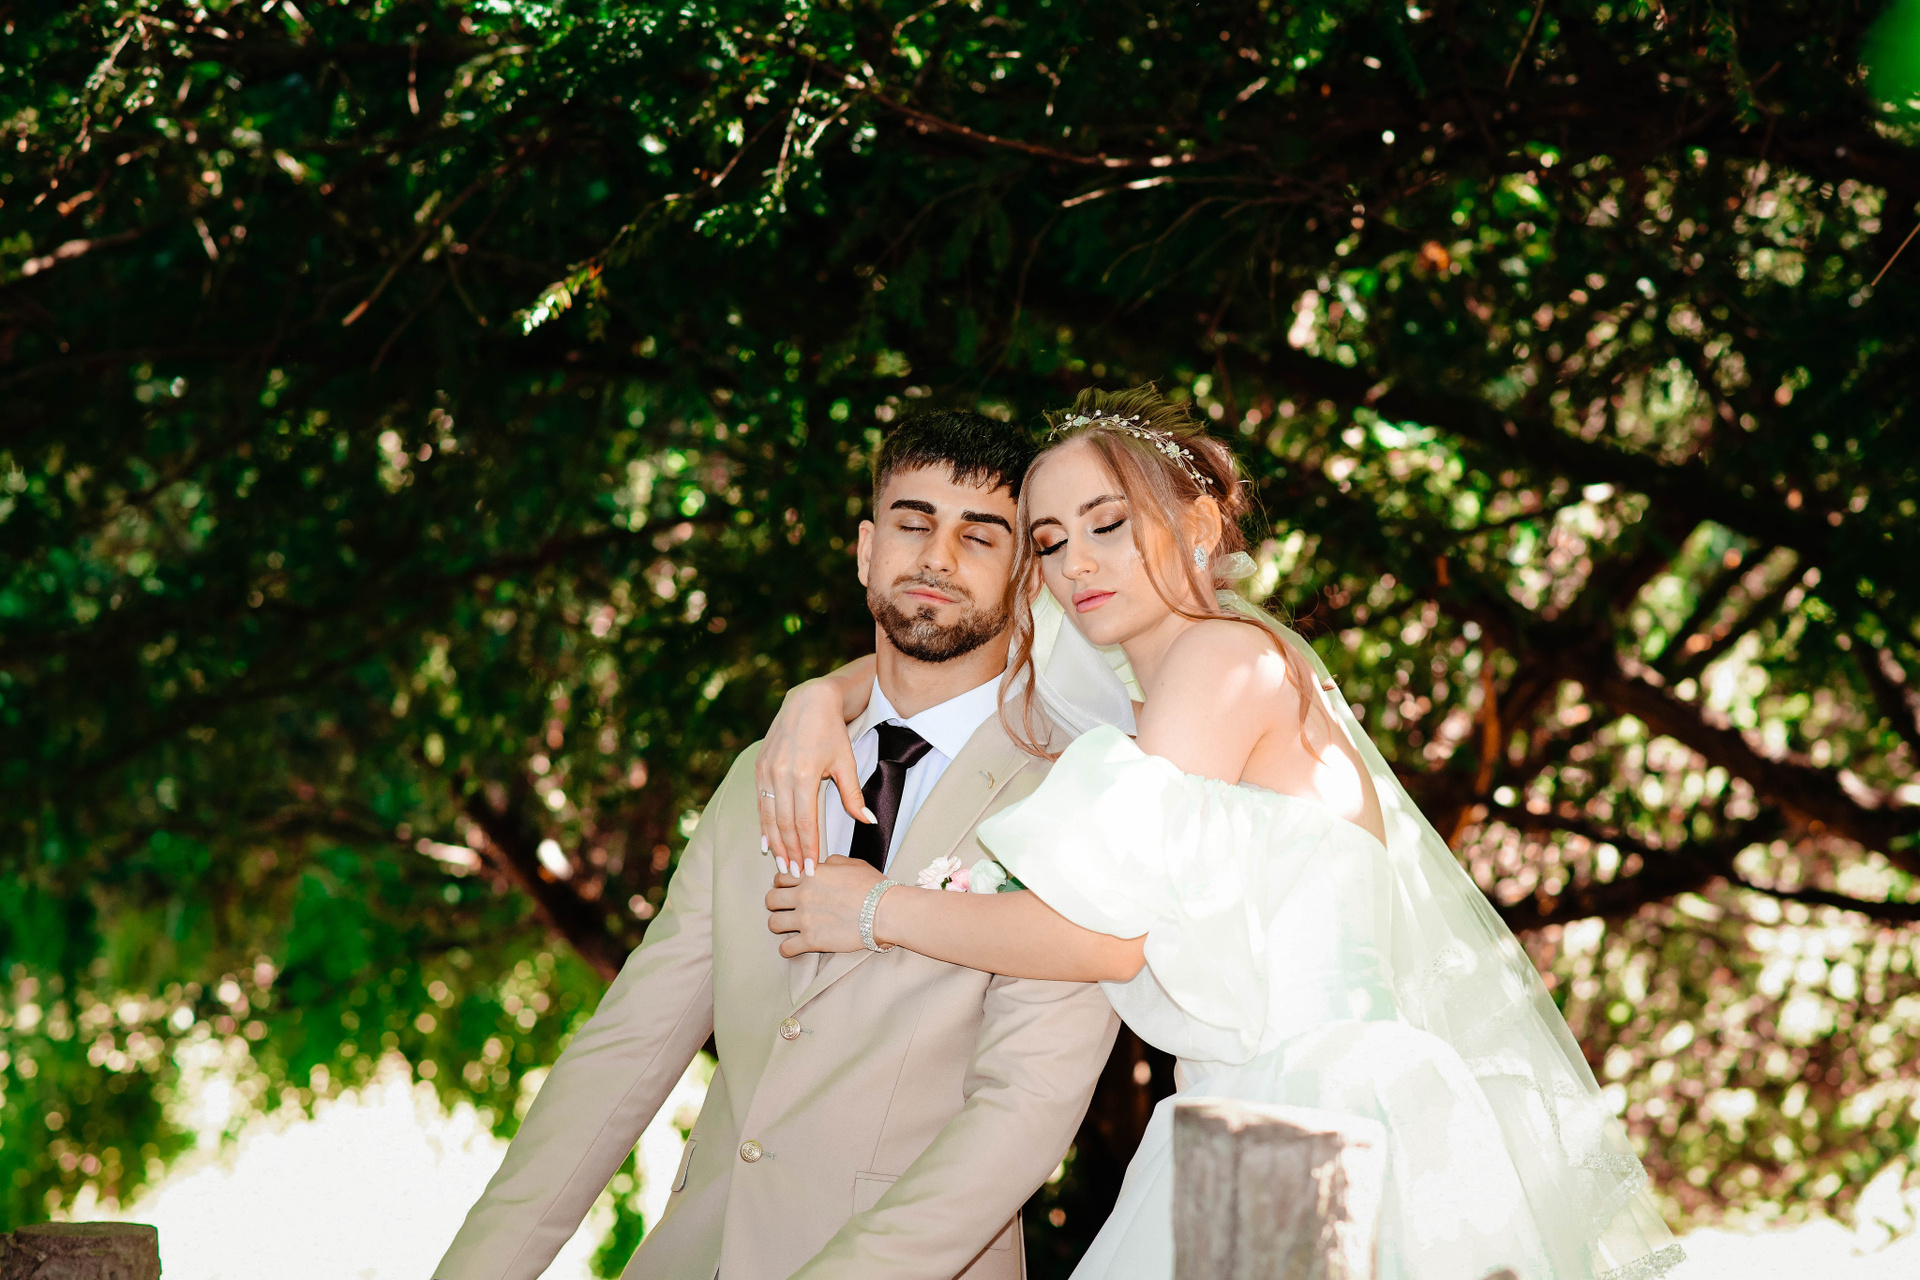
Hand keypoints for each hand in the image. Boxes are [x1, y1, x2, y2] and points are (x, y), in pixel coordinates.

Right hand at [756, 673, 872, 870]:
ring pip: (769, 816)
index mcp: (804, 775)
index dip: (807, 848)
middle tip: (794, 874)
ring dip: (775, 843)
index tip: (810, 869)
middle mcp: (781, 774)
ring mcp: (766, 771)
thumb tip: (869, 822)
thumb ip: (854, 796)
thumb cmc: (831, 732)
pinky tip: (767, 841)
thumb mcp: (846, 763)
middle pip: (785, 824)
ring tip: (781, 864)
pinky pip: (761, 803)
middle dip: (790, 852)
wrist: (807, 702)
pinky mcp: (759, 767)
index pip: (805, 822)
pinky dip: (764, 824)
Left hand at [766, 856, 885, 956]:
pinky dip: (787, 949)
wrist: (885, 911)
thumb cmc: (874, 888)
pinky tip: (794, 947)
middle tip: (785, 909)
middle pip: (770, 899)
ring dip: (779, 925)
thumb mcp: (853, 864)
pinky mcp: (811, 941)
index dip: (782, 884)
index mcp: (812, 875)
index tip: (788, 891)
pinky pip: (786, 948)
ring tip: (789, 928)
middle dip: (776, 904)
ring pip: (773, 923)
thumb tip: (824, 863)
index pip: (780, 878)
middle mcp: (803, 895)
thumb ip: (833, 861)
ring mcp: (805, 919)